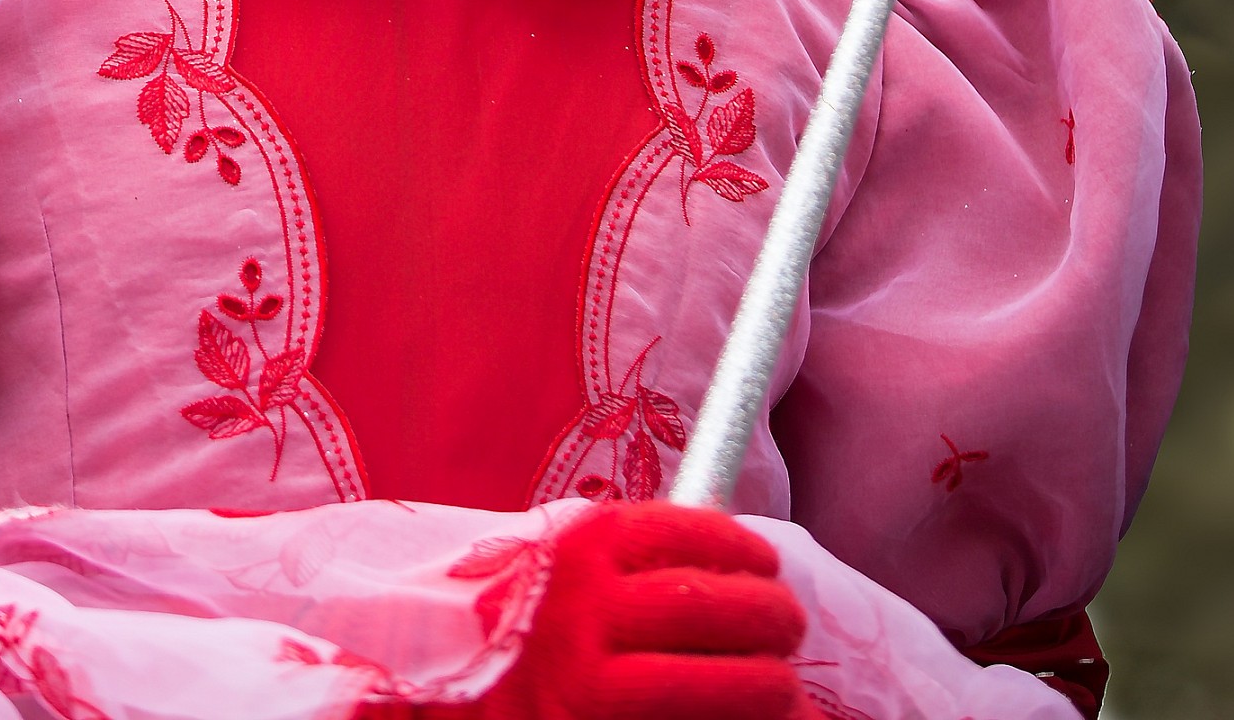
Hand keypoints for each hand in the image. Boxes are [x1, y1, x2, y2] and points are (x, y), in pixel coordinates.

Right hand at [396, 505, 809, 719]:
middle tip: (789, 625)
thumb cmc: (509, 629)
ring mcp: (590, 682)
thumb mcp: (551, 570)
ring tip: (787, 687)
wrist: (443, 702)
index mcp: (577, 547)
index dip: (742, 548)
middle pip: (711, 603)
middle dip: (770, 615)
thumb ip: (615, 559)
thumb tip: (721, 554)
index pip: (687, 531)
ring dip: (770, 685)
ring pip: (717, 682)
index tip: (766, 562)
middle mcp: (585, 608)